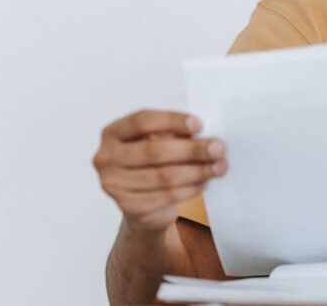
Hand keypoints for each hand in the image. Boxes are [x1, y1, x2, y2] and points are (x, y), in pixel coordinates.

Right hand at [93, 110, 227, 234]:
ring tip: (220, 166)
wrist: (142, 204)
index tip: (200, 124)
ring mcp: (114, 185)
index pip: (142, 121)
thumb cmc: (153, 163)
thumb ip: (175, 134)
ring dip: (198, 171)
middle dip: (192, 149)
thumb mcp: (158, 141)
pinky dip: (191, 188)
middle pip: (155, 151)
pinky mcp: (128, 207)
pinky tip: (205, 181)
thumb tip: (207, 134)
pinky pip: (166, 196)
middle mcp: (106, 158)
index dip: (172, 121)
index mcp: (113, 133)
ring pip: (164, 176)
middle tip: (219, 148)